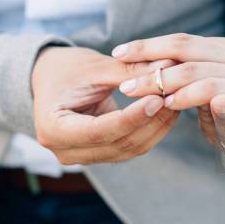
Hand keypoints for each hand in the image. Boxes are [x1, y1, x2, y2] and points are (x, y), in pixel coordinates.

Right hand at [32, 46, 178, 164]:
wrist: (50, 78)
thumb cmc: (65, 68)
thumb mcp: (94, 66)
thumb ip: (128, 71)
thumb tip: (167, 67)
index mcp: (53, 129)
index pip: (99, 131)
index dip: (132, 118)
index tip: (158, 99)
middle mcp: (65, 151)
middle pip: (118, 144)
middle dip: (150, 122)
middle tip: (174, 96)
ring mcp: (82, 156)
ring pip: (129, 149)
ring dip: (156, 127)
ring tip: (174, 99)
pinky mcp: (99, 154)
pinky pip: (130, 147)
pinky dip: (150, 129)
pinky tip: (166, 109)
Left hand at [113, 34, 224, 143]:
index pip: (192, 43)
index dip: (158, 45)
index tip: (129, 50)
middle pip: (185, 47)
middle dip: (147, 54)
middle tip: (116, 59)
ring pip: (195, 67)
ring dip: (159, 77)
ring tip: (129, 86)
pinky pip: (219, 89)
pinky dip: (190, 94)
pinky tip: (168, 102)